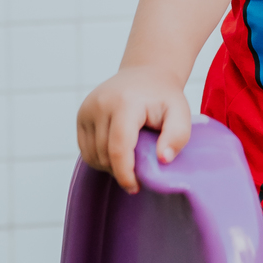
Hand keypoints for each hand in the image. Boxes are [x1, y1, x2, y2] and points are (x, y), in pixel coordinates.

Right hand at [76, 67, 191, 193]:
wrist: (146, 74)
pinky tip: (117, 153)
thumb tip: (163, 159)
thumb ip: (177, 136)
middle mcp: (101, 103)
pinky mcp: (81, 114)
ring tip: (130, 160)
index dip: (125, 173)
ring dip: (109, 166)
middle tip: (139, 171)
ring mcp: (87, 108)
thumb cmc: (165, 97)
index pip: (118, 147)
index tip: (135, 188)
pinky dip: (100, 158)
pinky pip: (85, 149)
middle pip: (105, 155)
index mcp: (125, 103)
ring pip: (92, 155)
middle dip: (121, 171)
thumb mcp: (181, 113)